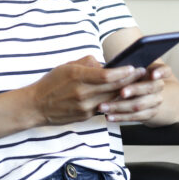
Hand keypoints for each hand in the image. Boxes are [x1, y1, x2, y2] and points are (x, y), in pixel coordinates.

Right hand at [26, 55, 140, 124]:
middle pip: (113, 87)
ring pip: (111, 98)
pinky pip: (103, 106)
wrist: (36, 106)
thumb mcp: (66, 66)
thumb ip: (87, 63)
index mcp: (77, 76)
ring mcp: (84, 107)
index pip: (106, 75)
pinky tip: (122, 96)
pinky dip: (113, 100)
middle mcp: (82, 93)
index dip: (123, 72)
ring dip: (125, 92)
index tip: (133, 67)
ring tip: (137, 84)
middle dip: (130, 80)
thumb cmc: (50, 83)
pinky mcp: (85, 116)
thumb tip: (104, 64)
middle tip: (142, 73)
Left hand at [96, 61, 170, 123]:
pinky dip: (120, 117)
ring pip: (140, 105)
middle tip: (121, 92)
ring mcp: (155, 101)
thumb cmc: (130, 77)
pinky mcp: (150, 114)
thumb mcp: (129, 69)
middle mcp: (158, 86)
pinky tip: (108, 116)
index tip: (153, 74)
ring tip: (103, 107)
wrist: (145, 95)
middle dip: (135, 89)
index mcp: (155, 71)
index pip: (165, 70)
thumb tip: (106, 64)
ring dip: (120, 106)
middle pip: (150, 88)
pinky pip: (135, 117)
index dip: (160, 72)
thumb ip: (123, 66)